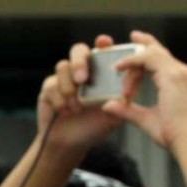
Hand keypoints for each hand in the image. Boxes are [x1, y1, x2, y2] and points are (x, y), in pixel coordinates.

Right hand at [37, 35, 126, 151]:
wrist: (71, 144)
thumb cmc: (96, 126)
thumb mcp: (119, 110)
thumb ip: (129, 91)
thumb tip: (138, 71)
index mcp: (100, 71)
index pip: (102, 49)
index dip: (103, 43)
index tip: (104, 42)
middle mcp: (81, 71)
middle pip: (78, 50)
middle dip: (80, 62)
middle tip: (82, 80)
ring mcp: (64, 79)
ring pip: (62, 67)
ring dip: (69, 87)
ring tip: (76, 107)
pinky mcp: (48, 90)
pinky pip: (51, 85)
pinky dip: (59, 100)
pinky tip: (64, 112)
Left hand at [103, 31, 186, 160]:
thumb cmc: (176, 136)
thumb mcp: (150, 121)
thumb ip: (130, 112)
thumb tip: (108, 105)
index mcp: (180, 82)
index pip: (164, 61)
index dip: (151, 53)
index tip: (137, 49)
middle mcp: (183, 73)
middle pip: (161, 52)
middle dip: (146, 43)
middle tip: (134, 36)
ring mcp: (180, 73)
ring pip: (152, 56)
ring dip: (132, 64)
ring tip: (116, 66)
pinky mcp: (173, 77)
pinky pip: (148, 59)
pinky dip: (131, 61)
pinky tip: (118, 67)